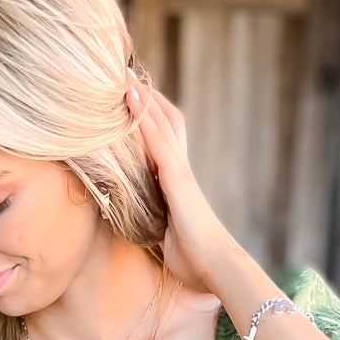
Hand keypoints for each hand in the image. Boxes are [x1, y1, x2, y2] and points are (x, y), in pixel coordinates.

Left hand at [124, 76, 236, 290]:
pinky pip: (158, 139)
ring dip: (143, 98)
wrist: (215, 265)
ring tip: (123, 74)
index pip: (163, 141)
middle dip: (147, 98)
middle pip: (166, 121)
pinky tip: (131, 97)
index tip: (132, 101)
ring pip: (161, 123)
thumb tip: (142, 225)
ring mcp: (179, 171)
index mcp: (177, 183)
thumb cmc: (195, 258)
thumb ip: (156, 222)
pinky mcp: (177, 177)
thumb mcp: (167, 236)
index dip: (149, 119)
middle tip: (126, 76)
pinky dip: (144, 117)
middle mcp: (180, 170)